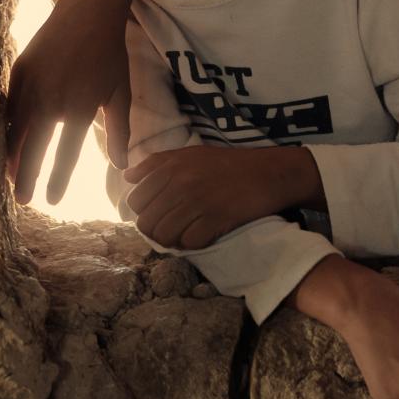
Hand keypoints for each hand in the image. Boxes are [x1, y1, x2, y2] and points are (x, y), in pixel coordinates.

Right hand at [5, 0, 130, 202]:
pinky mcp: (19, 70)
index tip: (51, 200)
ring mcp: (32, 85)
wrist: (88, 9)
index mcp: (81, 108)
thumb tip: (121, 165)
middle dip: (27, 177)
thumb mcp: (120, 91)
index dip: (57, 179)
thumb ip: (119, 130)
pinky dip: (5, 128)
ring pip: (15, 130)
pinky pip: (8, 107)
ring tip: (9, 178)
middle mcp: (53, 100)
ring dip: (11, 156)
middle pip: (35, 149)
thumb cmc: (109, 51)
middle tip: (22, 201)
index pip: (66, 154)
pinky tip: (4, 143)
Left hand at [122, 145, 322, 249]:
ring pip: (165, 237)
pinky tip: (205, 235)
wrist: (270, 172)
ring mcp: (198, 202)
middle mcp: (181, 183)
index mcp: (171, 167)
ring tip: (188, 233)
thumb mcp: (191, 154)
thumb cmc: (230, 164)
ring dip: (175, 240)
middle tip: (176, 228)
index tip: (162, 213)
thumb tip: (128, 176)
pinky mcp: (216, 219)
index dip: (146, 211)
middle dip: (158, 230)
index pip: (136, 201)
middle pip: (147, 223)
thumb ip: (158, 162)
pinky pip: (190, 243)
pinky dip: (196, 243)